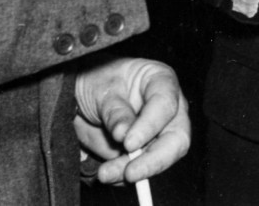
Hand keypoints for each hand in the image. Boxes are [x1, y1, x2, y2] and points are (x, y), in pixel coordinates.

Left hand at [74, 57, 189, 184]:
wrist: (82, 99)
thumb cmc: (98, 81)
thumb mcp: (101, 89)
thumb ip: (115, 110)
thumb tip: (124, 134)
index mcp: (161, 81)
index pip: (166, 104)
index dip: (150, 126)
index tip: (129, 143)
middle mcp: (167, 109)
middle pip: (177, 138)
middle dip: (154, 159)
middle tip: (130, 173)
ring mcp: (158, 133)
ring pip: (160, 159)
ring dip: (134, 171)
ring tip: (105, 173)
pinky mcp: (145, 153)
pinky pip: (142, 170)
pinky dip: (124, 176)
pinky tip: (108, 172)